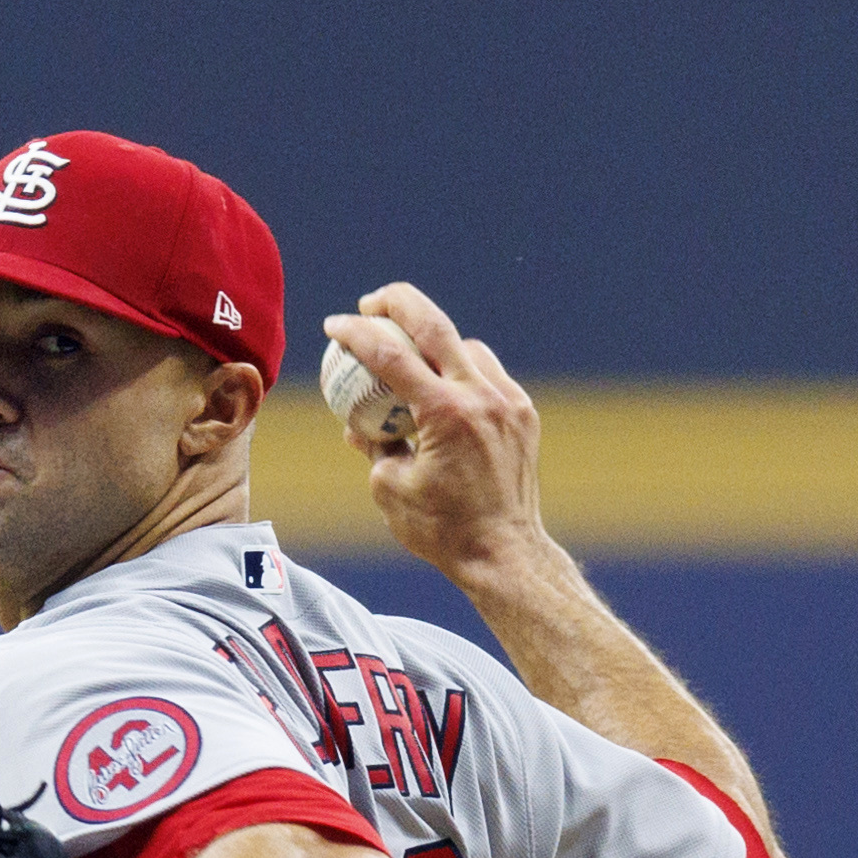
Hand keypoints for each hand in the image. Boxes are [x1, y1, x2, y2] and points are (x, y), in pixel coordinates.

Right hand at [324, 287, 548, 586]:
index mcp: (445, 414)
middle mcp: (480, 397)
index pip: (391, 355)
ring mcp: (507, 402)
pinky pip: (488, 375)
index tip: (335, 326)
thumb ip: (372, 446)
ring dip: (434, 341)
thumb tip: (355, 425)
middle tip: (371, 303)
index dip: (357, 334)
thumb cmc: (443, 531)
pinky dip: (463, 371)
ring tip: (411, 354)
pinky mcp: (523, 413)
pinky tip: (446, 386)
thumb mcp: (389, 489)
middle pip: (435, 323)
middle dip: (397, 303)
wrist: (505, 554)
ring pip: (466, 347)